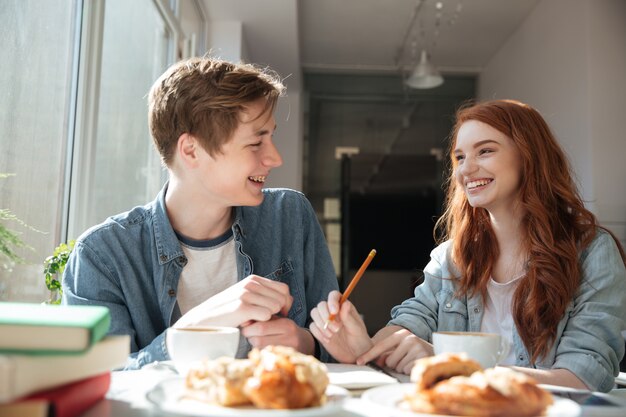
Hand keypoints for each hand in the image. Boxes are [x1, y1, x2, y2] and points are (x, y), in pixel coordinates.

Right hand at [173, 275, 292, 327]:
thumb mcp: (247, 298)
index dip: (285, 303)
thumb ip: (266, 296)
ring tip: (253, 321)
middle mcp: (251, 283)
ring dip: (267, 318)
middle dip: (279, 312)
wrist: (204, 321)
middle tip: (264, 320)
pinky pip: (267, 316)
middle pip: (282, 298)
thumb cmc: (228, 312)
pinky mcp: (242, 307)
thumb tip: (290, 300)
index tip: (278, 314)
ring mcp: (246, 294)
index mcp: (253, 280)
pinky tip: (249, 325)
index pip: (284, 289)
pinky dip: (261, 323)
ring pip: (276, 307)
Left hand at [240, 316, 314, 353]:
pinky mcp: (284, 360)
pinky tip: (261, 348)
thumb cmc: (287, 330)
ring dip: (253, 345)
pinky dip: (258, 352)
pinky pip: (264, 357)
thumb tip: (244, 322)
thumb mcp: (279, 321)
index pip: (261, 327)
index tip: (246, 326)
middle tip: (248, 334)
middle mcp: (289, 338)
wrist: (306, 344)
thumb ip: (264, 320)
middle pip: (258, 340)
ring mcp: (287, 351)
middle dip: (249, 337)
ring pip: (259, 350)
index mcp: (286, 325)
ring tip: (255, 340)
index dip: (249, 328)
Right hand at [309, 290, 372, 362]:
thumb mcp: (356, 329)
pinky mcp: (320, 331)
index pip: (334, 296)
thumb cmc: (360, 341)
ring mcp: (325, 321)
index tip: (334, 311)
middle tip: (336, 329)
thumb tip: (345, 303)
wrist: (355, 355)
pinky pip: (313, 327)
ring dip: (321, 324)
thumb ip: (349, 317)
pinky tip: (329, 340)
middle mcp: (333, 311)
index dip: (332, 301)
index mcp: (344, 307)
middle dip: (325, 316)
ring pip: (314, 313)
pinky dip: (319, 333)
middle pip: (321, 305)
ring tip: (332, 335)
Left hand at [356, 326, 432, 373]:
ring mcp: (417, 347)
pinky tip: (415, 365)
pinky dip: (409, 371)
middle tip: (404, 360)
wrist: (435, 353)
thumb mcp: (400, 348)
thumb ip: (386, 353)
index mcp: (401, 334)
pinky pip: (406, 370)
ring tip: (410, 362)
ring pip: (397, 367)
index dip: (369, 355)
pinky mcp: (422, 357)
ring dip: (402, 368)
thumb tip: (375, 361)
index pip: (380, 346)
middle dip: (394, 364)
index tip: (359, 361)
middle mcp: (409, 338)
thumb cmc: (413, 353)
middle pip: (389, 360)